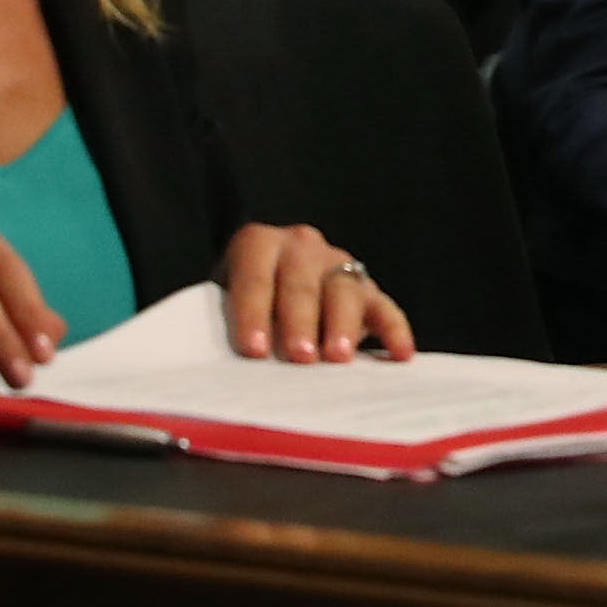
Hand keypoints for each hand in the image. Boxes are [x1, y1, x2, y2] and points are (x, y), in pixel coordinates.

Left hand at [220, 224, 414, 363]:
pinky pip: (385, 306)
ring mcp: (338, 264)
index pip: (255, 276)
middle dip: (300, 321)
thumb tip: (206, 362)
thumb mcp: (219, 301)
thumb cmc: (238, 304)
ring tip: (338, 358)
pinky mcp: (367, 288)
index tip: (254, 349)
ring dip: (341, 324)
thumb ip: (217, 319)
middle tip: (299, 356)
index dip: (253, 312)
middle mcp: (301, 247)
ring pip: (344, 289)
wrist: (266, 287)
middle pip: (302, 283)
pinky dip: (394, 330)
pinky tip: (400, 355)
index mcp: (258, 244)